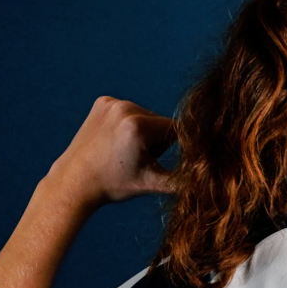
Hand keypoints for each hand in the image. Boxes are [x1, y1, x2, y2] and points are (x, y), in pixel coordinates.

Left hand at [43, 96, 176, 205]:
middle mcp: (125, 108)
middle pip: (160, 123)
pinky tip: (113, 141)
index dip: (173, 149)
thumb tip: (212, 185)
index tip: (163, 162)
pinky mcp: (103, 102)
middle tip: (136, 161)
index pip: (175, 131)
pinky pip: (128, 112)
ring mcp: (111, 102)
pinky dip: (127, 125)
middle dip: (156, 142)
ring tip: (123, 152)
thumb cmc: (114, 185)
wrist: (74, 182)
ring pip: (145, 117)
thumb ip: (184, 181)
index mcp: (138, 126)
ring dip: (143, 133)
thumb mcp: (152, 184)